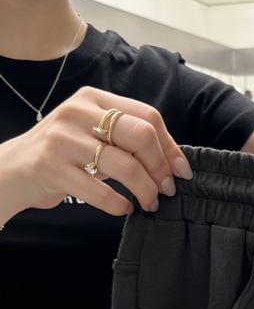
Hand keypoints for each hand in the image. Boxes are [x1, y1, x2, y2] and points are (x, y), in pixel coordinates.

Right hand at [0, 86, 191, 221]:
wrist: (13, 169)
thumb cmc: (65, 154)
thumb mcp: (95, 134)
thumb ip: (128, 139)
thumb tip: (175, 163)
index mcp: (94, 99)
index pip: (148, 117)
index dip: (171, 147)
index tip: (181, 172)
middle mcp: (78, 113)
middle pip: (141, 136)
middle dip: (161, 169)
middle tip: (165, 190)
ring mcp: (63, 138)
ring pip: (126, 166)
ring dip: (146, 191)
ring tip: (149, 203)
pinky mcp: (52, 167)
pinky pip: (100, 191)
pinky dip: (119, 205)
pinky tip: (124, 208)